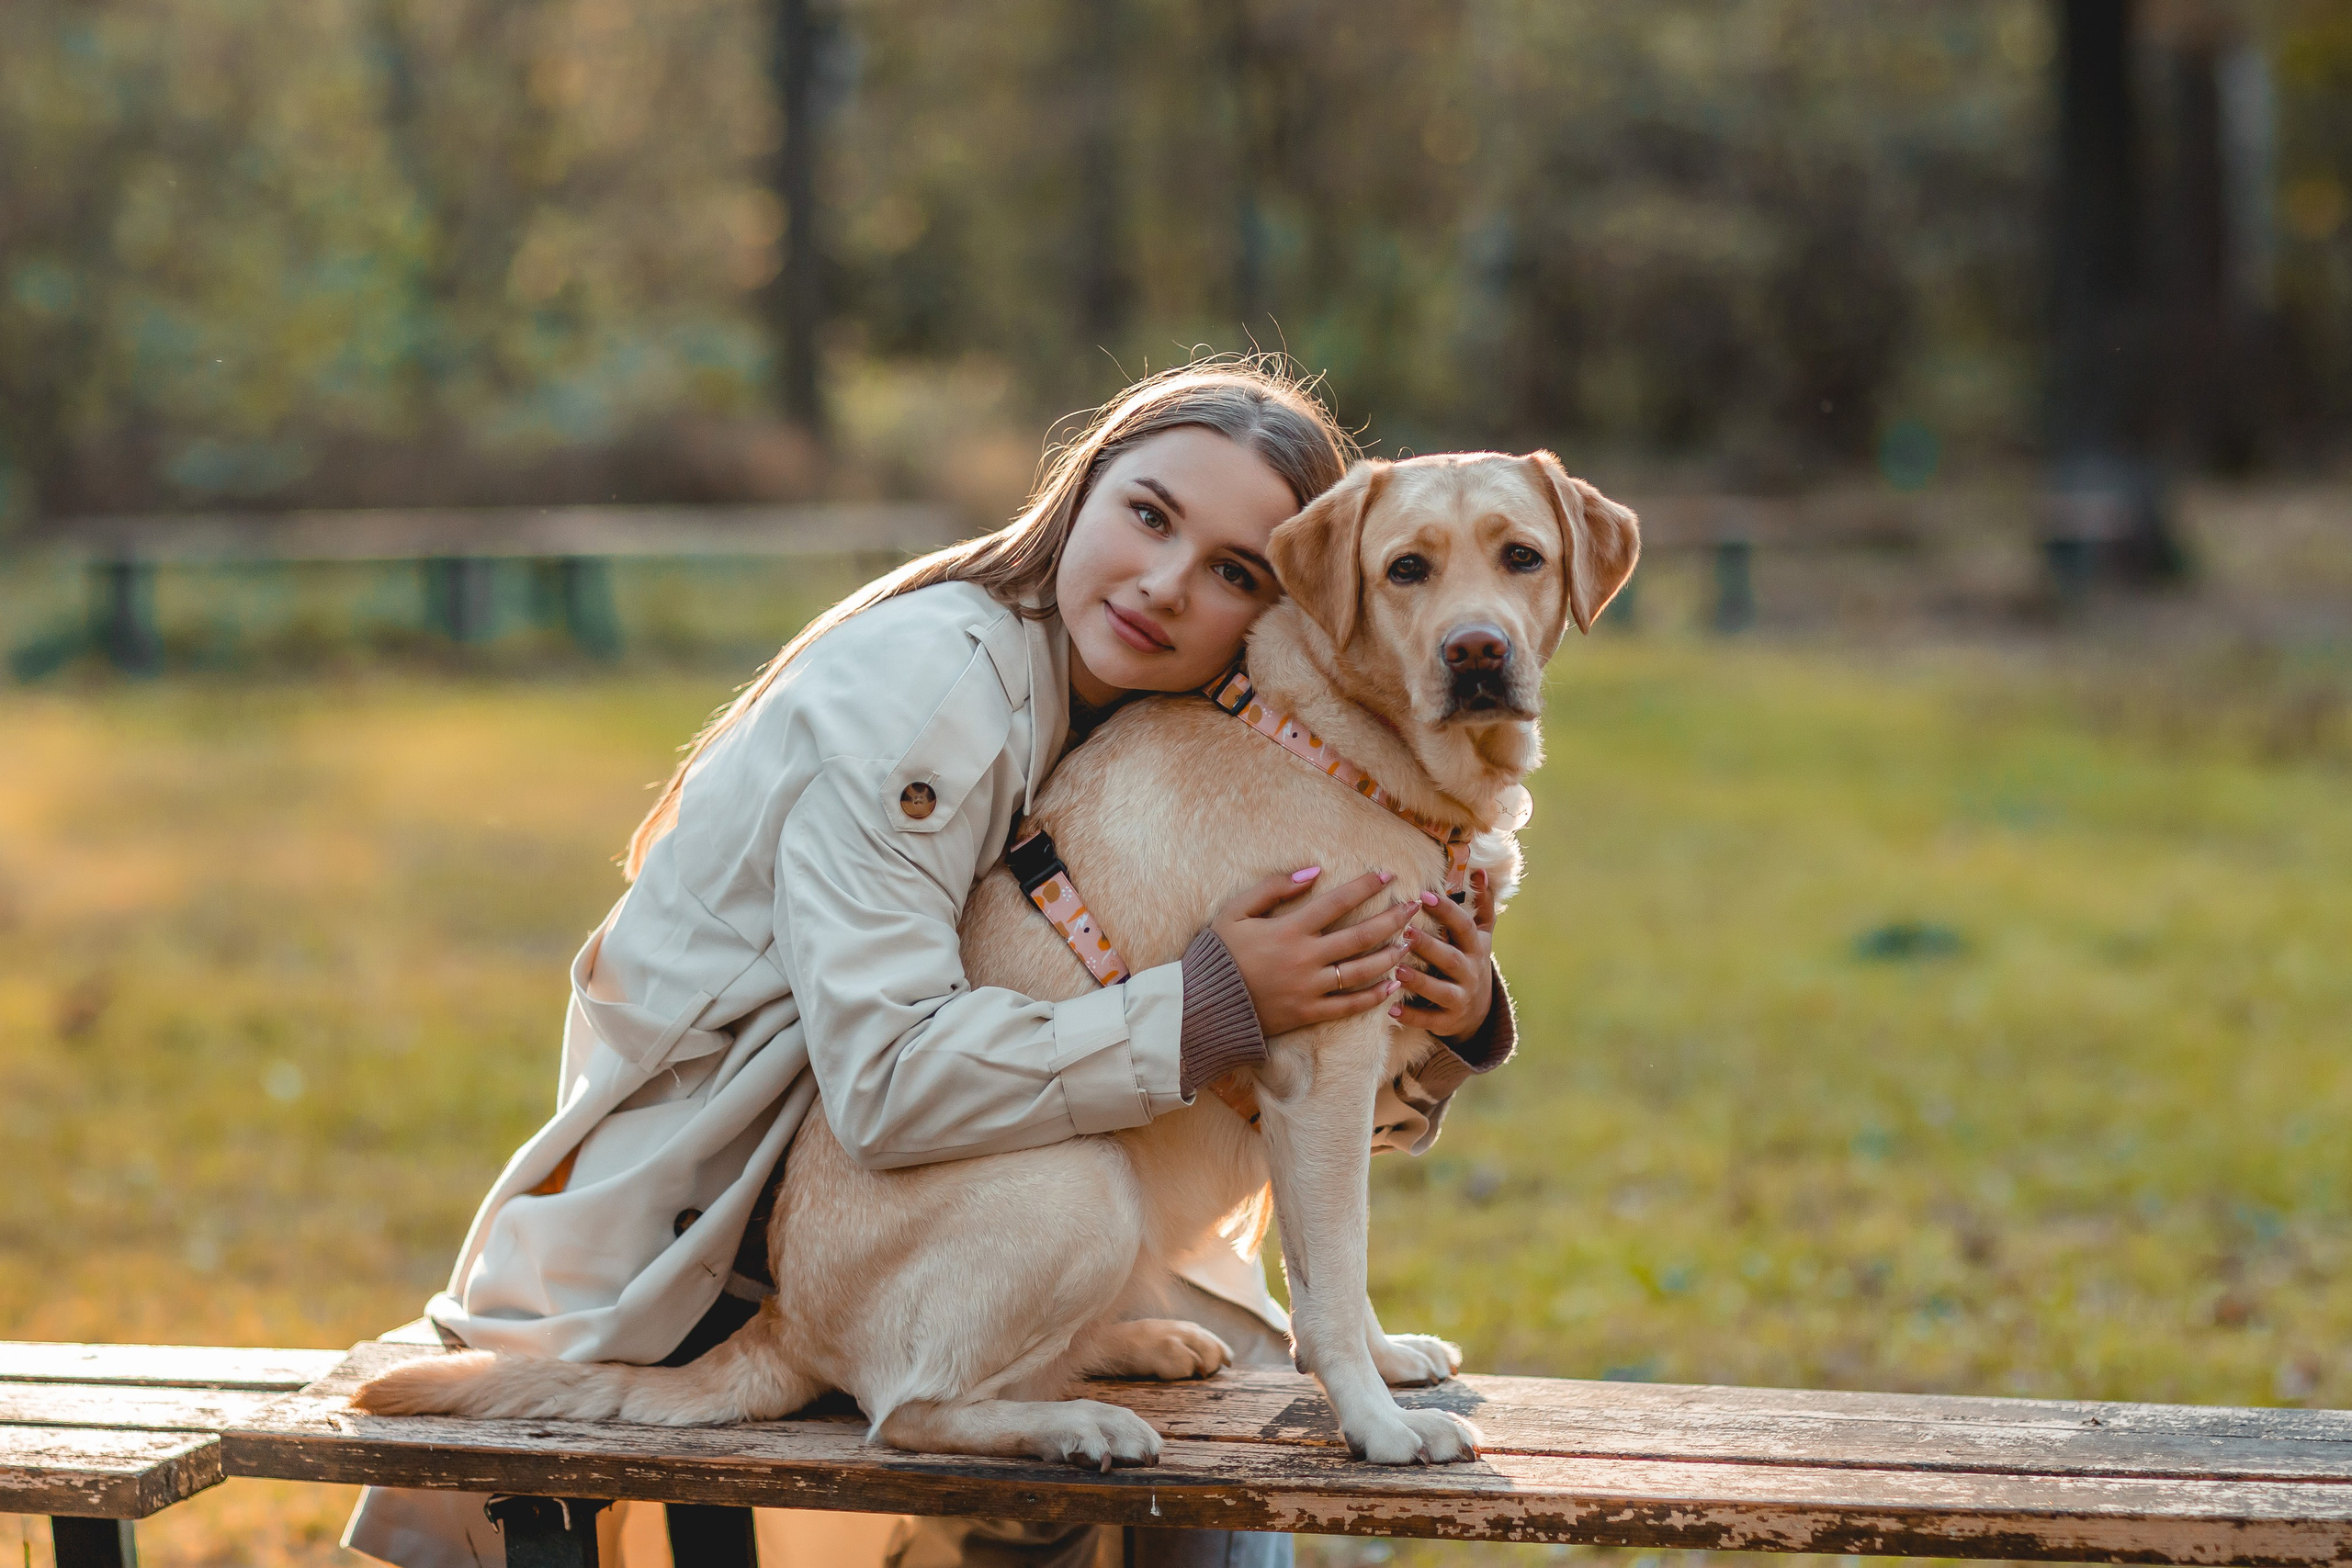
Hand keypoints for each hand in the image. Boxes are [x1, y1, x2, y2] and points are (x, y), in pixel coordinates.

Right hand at [1211, 867, 1420, 1037]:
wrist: (1202, 1005)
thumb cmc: (1219, 954)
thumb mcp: (1235, 911)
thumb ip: (1273, 888)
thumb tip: (1312, 871)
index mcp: (1289, 929)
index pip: (1338, 902)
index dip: (1366, 886)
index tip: (1388, 874)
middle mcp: (1305, 958)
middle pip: (1360, 936)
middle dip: (1392, 918)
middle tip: (1414, 906)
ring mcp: (1309, 988)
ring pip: (1362, 971)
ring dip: (1390, 955)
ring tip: (1410, 942)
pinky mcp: (1308, 1013)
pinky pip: (1349, 1006)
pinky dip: (1374, 996)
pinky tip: (1394, 984)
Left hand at [1390, 869, 1496, 1040]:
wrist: (1477, 1012)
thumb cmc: (1470, 961)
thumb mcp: (1481, 935)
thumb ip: (1482, 904)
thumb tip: (1481, 871)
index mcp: (1476, 947)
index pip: (1464, 926)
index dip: (1446, 911)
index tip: (1423, 895)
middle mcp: (1470, 972)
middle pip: (1451, 959)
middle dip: (1429, 947)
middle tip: (1404, 933)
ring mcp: (1460, 998)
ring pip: (1440, 991)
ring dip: (1418, 981)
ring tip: (1396, 969)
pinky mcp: (1448, 1021)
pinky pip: (1430, 1020)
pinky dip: (1411, 1016)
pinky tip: (1391, 1009)